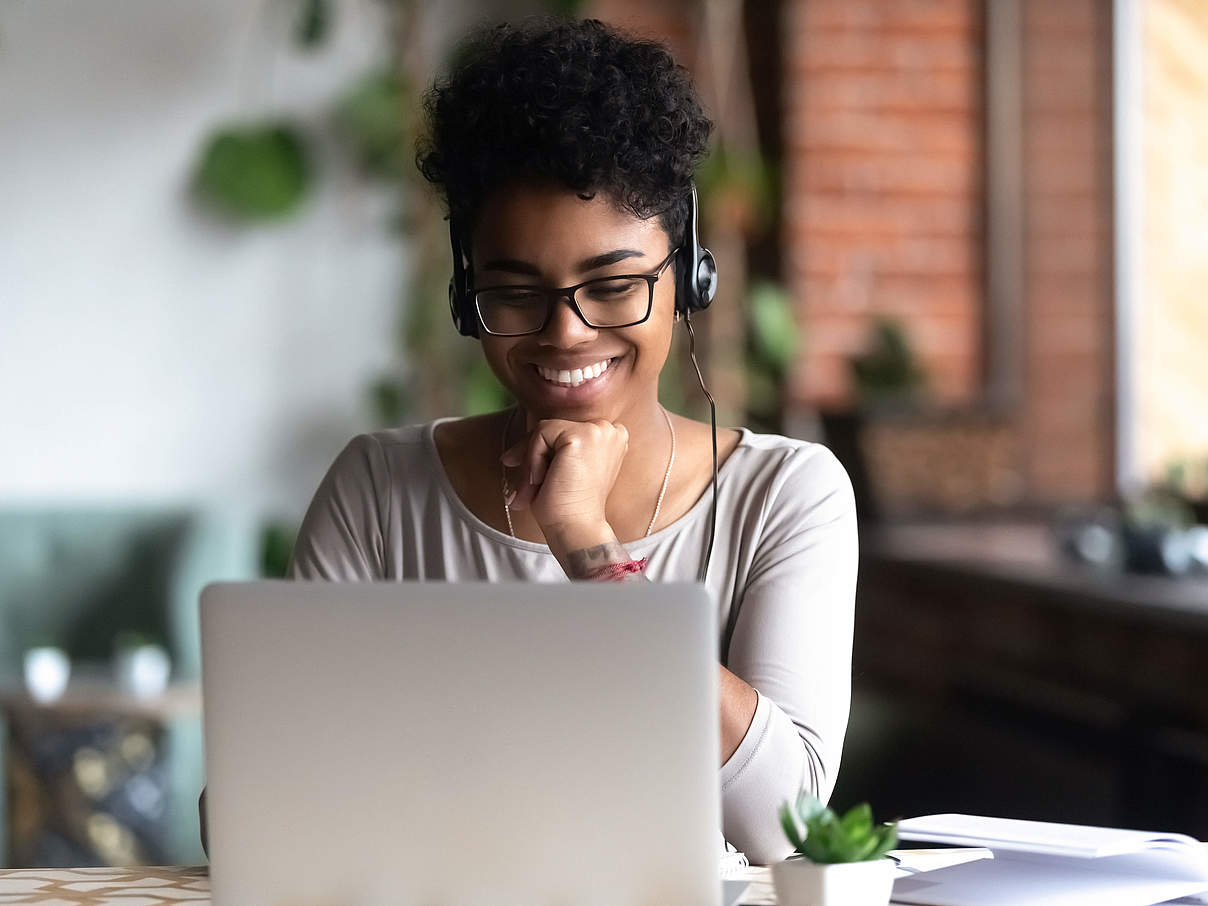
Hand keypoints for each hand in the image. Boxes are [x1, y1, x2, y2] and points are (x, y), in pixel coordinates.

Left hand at [501, 416, 628, 535]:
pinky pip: (540, 435)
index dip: (544, 449)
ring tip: (534, 488)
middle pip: (555, 427)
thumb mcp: (564, 471)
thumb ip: (553, 452)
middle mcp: (610, 430)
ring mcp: (598, 431)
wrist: (577, 528)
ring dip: (532, 459)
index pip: (567, 430)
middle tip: (523, 485)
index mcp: (612, 438)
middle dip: (532, 453)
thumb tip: (510, 455)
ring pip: (545, 430)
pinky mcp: (581, 436)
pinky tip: (541, 480)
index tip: (530, 473)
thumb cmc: (569, 507)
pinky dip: (533, 459)